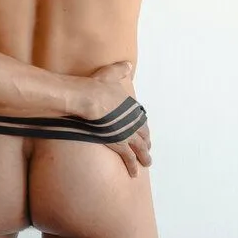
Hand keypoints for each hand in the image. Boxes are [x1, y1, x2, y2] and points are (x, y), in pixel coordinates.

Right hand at [88, 61, 151, 177]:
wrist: (89, 99)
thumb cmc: (97, 86)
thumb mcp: (110, 74)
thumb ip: (120, 70)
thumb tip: (128, 64)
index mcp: (132, 107)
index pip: (141, 119)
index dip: (143, 127)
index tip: (145, 133)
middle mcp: (134, 121)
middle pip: (143, 135)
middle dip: (146, 143)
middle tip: (148, 149)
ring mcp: (129, 134)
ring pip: (141, 149)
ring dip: (145, 157)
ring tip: (147, 164)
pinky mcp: (121, 144)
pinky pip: (129, 158)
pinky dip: (132, 166)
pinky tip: (134, 174)